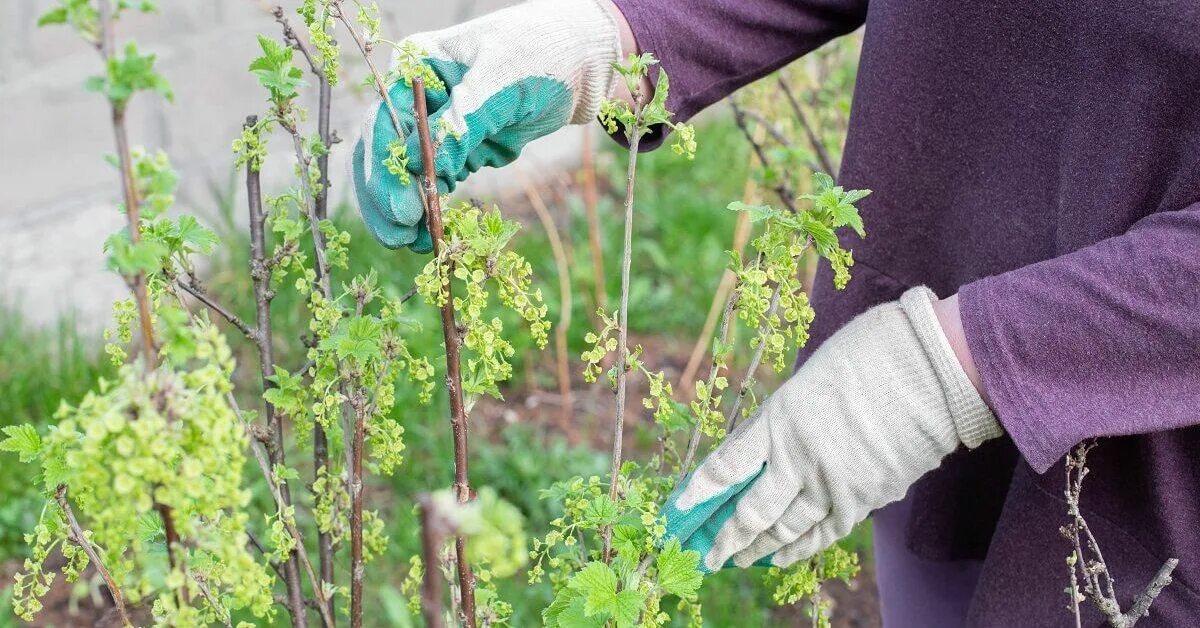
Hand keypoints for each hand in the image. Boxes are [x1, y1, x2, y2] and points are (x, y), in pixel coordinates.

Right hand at [350, 0, 621, 250]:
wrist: (579, 64)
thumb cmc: (539, 54)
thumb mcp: (501, 81)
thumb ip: (462, 121)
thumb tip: (421, 164)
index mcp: (416, 67)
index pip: (385, 124)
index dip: (386, 170)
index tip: (402, 209)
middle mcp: (416, 97)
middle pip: (385, 153)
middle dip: (386, 197)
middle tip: (399, 236)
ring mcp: (434, 126)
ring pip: (404, 174)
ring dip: (403, 210)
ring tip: (409, 244)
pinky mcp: (458, 149)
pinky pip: (433, 184)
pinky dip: (429, 209)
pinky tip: (427, 237)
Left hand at [662, 287, 1002, 572]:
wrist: (933, 368)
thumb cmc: (868, 355)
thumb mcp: (807, 380)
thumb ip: (783, 420)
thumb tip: (765, 450)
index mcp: (779, 420)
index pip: (726, 466)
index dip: (698, 493)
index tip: (678, 511)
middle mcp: (800, 458)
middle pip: (752, 511)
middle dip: (725, 538)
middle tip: (707, 556)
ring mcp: (834, 483)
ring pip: (786, 528)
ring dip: (758, 548)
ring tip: (738, 560)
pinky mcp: (866, 498)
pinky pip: (824, 532)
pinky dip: (800, 548)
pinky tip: (782, 557)